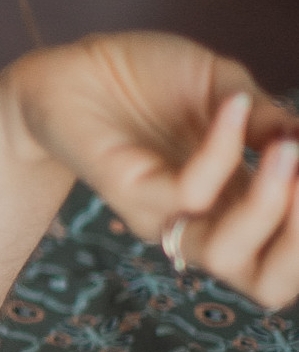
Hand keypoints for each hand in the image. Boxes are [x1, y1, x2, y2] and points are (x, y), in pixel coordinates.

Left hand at [13, 35, 298, 306]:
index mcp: (235, 205)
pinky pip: (188, 192)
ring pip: (227, 254)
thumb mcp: (227, 91)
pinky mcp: (129, 190)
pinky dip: (225, 149)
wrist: (74, 66)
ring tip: (290, 149)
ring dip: (271, 204)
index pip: (287, 260)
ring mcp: (164, 214)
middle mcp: (203, 223)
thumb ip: (271, 121)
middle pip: (268, 285)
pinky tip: (234, 104)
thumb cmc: (152, 81)